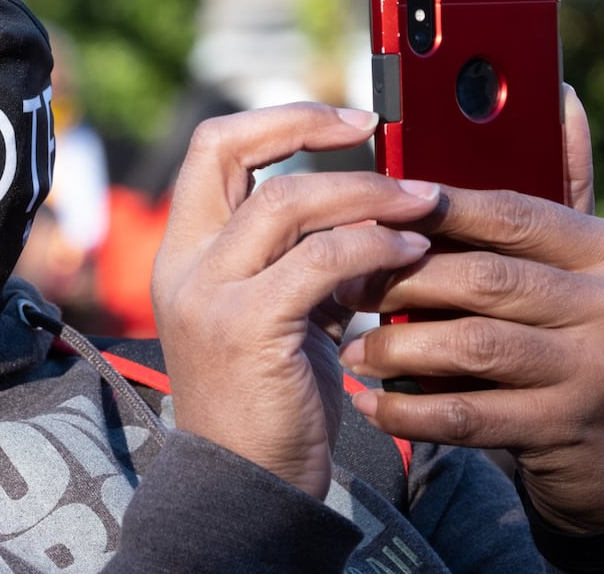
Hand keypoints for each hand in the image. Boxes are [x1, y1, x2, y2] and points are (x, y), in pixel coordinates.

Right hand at [151, 103, 441, 498]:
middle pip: (231, 150)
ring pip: (285, 202)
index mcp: (184, 249)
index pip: (212, 145)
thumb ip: (302, 256)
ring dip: (365, 194)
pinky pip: (320, 263)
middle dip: (312, 129)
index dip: (279, 117)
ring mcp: (207, 294)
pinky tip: (410, 255)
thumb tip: (370, 205)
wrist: (248, 485)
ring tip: (420, 204)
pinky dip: (374, 248)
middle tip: (382, 136)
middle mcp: (183, 262)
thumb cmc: (272, 398)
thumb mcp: (278, 310)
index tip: (346, 119)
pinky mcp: (246, 328)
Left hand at [338, 88, 603, 531]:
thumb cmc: (569, 331)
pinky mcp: (565, 429)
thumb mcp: (574, 260)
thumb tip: (556, 90)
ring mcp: (595, 371)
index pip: (510, 211)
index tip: (367, 205)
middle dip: (402, 278)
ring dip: (398, 347)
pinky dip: (408, 410)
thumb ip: (556, 183)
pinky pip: (468, 414)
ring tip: (351, 349)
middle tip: (339, 284)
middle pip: (484, 276)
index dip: (433, 207)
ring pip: (472, 344)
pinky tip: (369, 403)